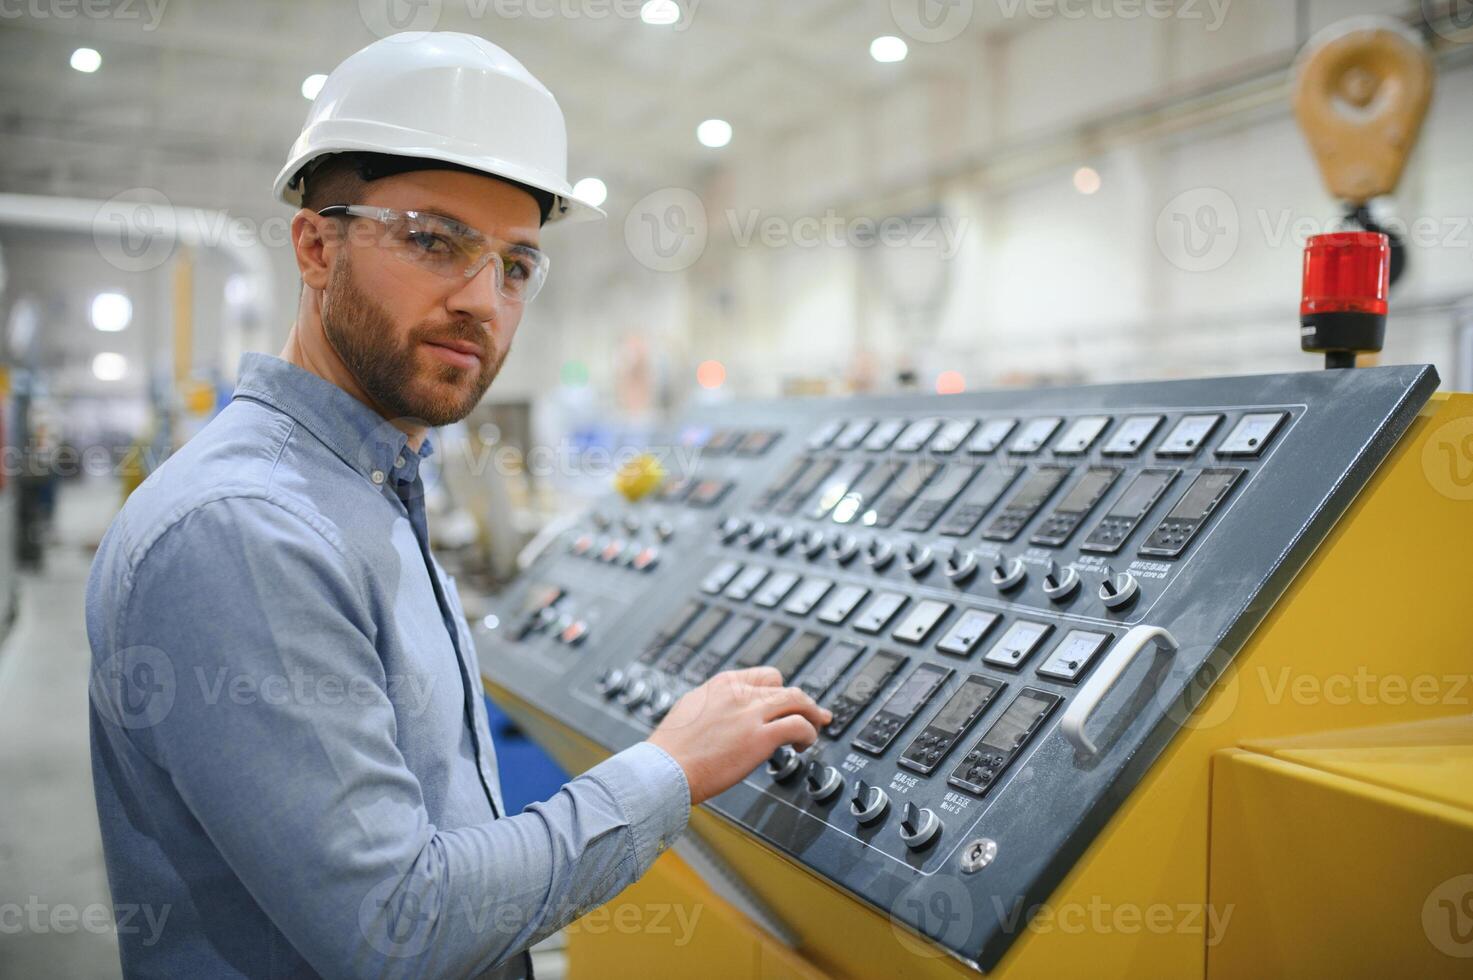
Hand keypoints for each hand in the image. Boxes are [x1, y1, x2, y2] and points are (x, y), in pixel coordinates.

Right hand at [647, 666, 831, 804]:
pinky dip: (808, 734)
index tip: (786, 703)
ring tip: (812, 731)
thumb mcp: (691, 709)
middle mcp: (739, 693)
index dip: (780, 691)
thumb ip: (715, 705)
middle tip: (812, 715)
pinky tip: (803, 745)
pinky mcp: (760, 738)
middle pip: (785, 687)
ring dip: (810, 716)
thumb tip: (727, 713)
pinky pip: (798, 726)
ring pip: (798, 701)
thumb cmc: (671, 749)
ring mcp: (750, 714)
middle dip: (802, 702)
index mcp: (722, 684)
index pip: (765, 675)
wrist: (663, 769)